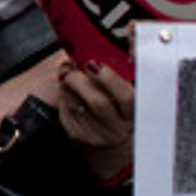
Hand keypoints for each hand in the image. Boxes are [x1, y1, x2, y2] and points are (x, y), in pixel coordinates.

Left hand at [58, 58, 133, 180]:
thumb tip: (97, 51)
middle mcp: (117, 127)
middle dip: (82, 80)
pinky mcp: (77, 135)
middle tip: (74, 67)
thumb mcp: (124, 95)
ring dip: (67, 85)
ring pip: (77, 105)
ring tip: (67, 73)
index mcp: (133, 114)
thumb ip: (116, 77)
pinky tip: (66, 89)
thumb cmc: (117, 111)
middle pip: (98, 103)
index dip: (109, 78)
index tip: (95, 63)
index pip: (126, 97)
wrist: (111, 144)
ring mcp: (97, 134)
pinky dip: (63, 95)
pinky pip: (66, 110)